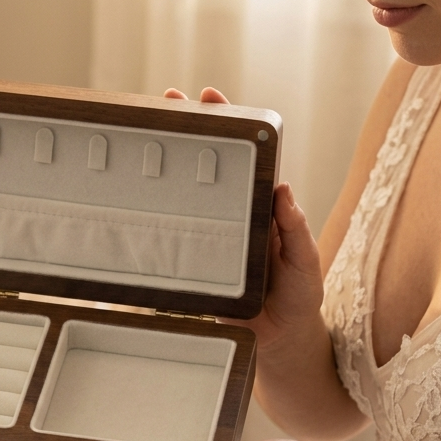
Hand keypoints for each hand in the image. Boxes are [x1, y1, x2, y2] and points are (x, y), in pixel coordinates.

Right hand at [163, 87, 325, 354]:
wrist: (282, 343)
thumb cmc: (299, 298)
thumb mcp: (305, 262)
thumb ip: (295, 229)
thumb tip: (283, 189)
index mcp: (259, 208)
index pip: (242, 158)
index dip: (227, 125)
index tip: (209, 96)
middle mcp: (229, 218)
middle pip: (206, 169)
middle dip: (186, 132)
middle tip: (166, 102)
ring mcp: (208, 241)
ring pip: (183, 199)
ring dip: (165, 171)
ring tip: (146, 139)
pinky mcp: (193, 269)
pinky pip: (171, 243)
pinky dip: (152, 224)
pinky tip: (135, 206)